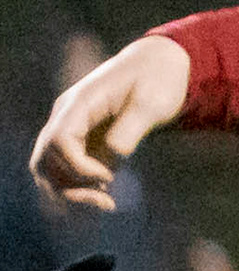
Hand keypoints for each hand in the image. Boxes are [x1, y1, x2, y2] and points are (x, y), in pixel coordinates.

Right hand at [29, 34, 190, 210]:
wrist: (162, 66)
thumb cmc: (159, 79)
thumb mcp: (152, 102)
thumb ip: (130, 130)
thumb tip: (112, 159)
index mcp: (79, 103)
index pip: (58, 140)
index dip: (78, 166)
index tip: (108, 177)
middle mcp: (68, 118)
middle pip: (44, 159)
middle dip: (68, 186)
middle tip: (106, 202)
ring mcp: (74, 131)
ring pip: (51, 169)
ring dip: (71, 192)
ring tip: (106, 204)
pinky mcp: (87, 143)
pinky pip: (69, 171)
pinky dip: (80, 188)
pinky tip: (107, 199)